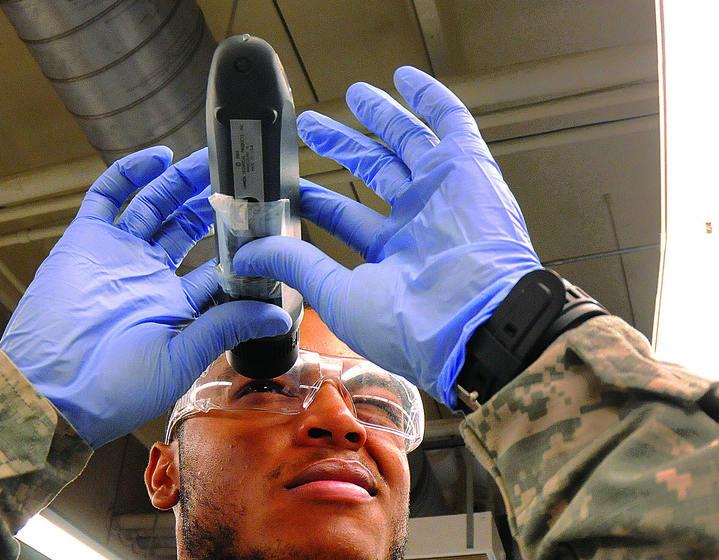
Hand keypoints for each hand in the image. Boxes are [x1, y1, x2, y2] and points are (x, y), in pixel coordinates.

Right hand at [0, 147, 290, 447]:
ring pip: (155, 205)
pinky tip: (158, 157)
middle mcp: (150, 276)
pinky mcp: (85, 240)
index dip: (241, 244)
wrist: (51, 386)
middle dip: (214, 202)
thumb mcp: (181, 357)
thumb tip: (280, 317)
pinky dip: (130, 173)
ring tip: (210, 158)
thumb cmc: (116, 387)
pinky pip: (107, 197)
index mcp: (177, 306)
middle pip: (188, 227)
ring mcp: (118, 254)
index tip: (268, 220)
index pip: (218, 266)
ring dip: (181, 180)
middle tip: (241, 178)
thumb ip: (225, 326)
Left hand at [234, 67, 540, 406]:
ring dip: (381, 116)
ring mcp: (444, 193)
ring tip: (354, 93)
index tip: (288, 184)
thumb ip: (295, 264)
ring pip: (407, 142)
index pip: (344, 216)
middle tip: (311, 126)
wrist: (474, 322)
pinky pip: (451, 123)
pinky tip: (405, 77)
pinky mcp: (468, 168)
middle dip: (343, 146)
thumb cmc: (411, 324)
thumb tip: (245, 255)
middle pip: (374, 172)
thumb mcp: (338, 293)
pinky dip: (430, 99)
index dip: (316, 197)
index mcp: (392, 256)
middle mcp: (419, 221)